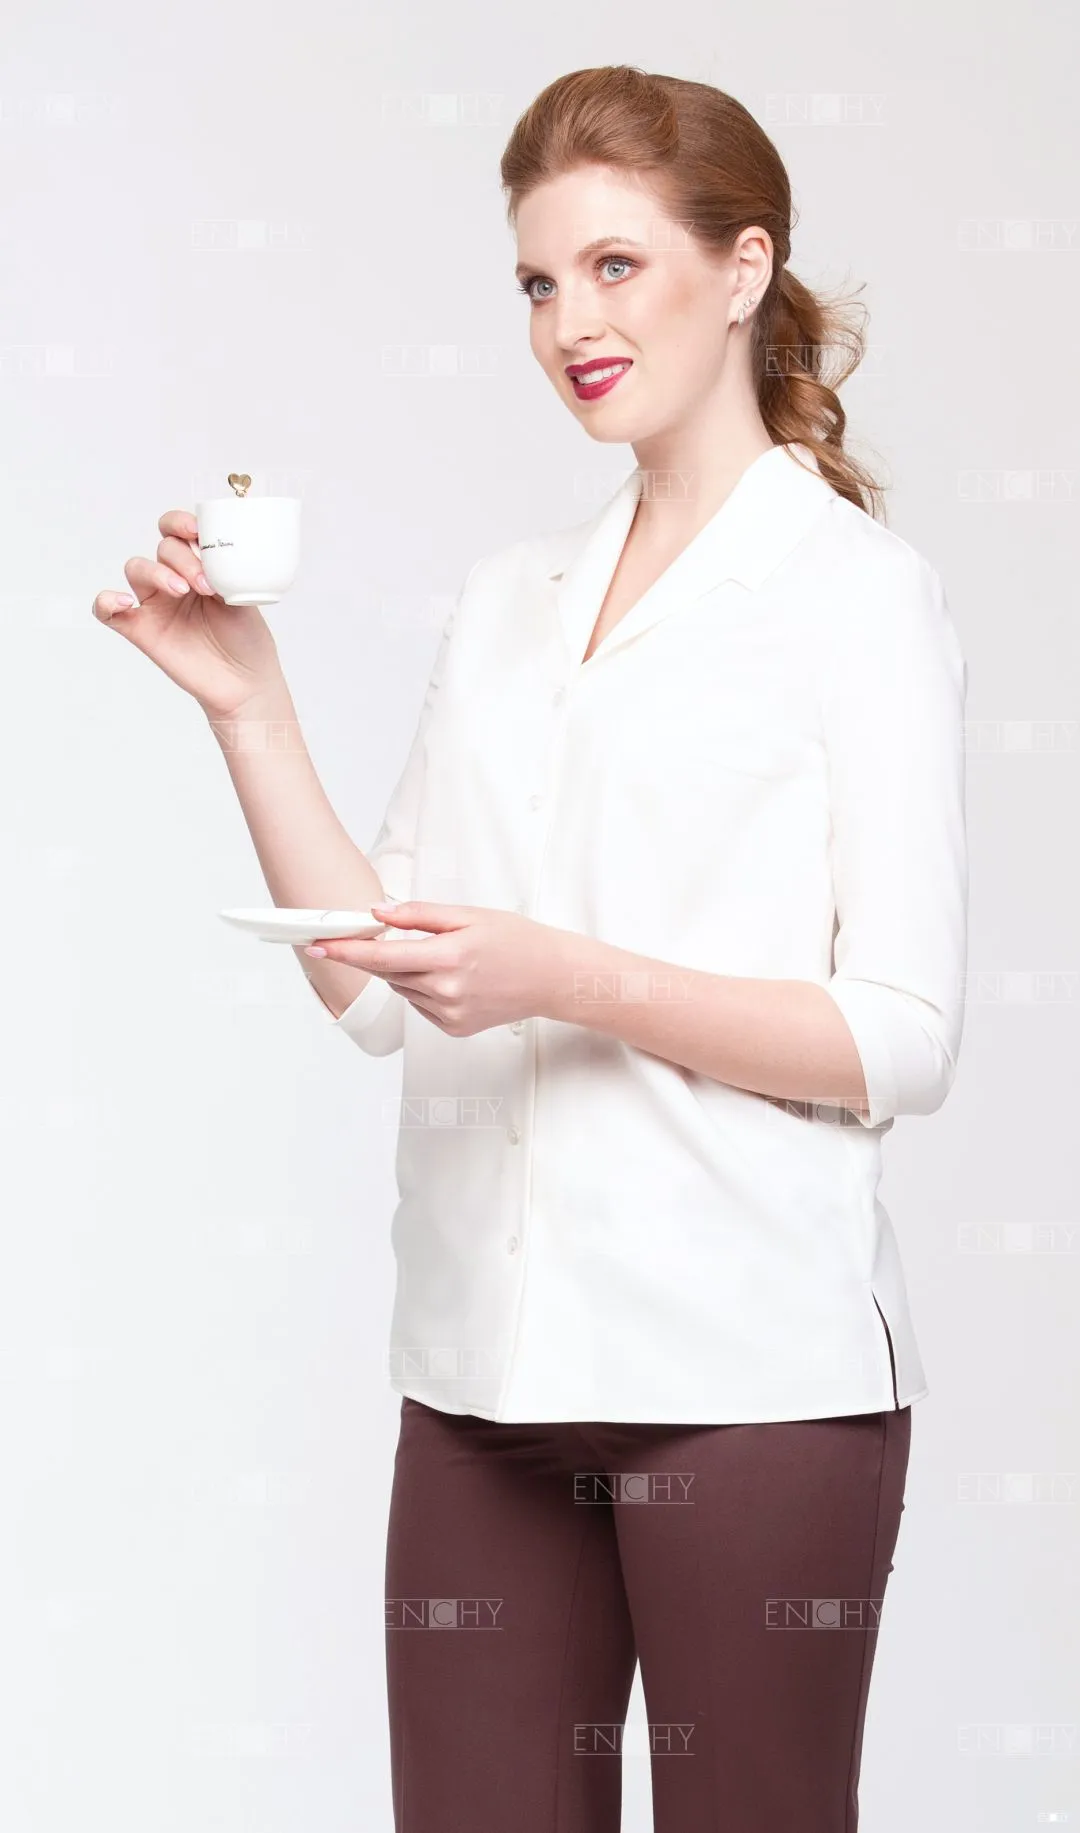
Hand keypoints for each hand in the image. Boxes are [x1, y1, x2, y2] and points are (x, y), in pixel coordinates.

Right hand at [91, 507, 284, 718]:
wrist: (245, 682)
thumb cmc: (246, 638)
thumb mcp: (242, 595)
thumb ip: (223, 569)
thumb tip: (209, 550)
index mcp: (198, 566)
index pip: (176, 531)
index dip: (179, 522)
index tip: (196, 531)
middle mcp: (174, 580)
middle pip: (162, 548)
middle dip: (183, 559)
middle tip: (205, 584)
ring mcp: (156, 605)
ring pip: (137, 568)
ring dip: (157, 572)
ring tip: (183, 591)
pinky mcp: (141, 631)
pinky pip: (107, 611)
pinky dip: (107, 601)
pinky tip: (126, 603)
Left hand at [306, 901, 567, 1035]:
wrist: (551, 978)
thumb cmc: (516, 940)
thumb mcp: (469, 915)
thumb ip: (420, 914)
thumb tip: (379, 913)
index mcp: (449, 957)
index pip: (382, 956)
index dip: (346, 951)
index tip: (318, 945)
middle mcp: (446, 991)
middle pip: (388, 972)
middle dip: (378, 954)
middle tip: (383, 936)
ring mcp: (449, 1014)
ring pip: (403, 989)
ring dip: (405, 970)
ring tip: (440, 955)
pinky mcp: (453, 1028)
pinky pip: (420, 1005)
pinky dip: (423, 988)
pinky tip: (451, 977)